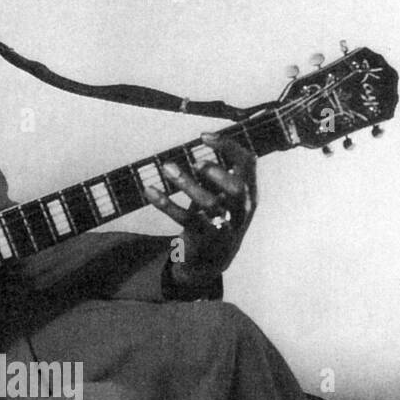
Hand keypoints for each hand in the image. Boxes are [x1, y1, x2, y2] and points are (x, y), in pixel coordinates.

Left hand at [147, 134, 258, 285]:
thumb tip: (206, 141)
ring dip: (186, 184)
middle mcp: (242, 210)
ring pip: (210, 204)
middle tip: (195, 163)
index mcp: (250, 193)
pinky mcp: (203, 239)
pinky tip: (149, 190)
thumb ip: (217, 173)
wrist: (210, 262)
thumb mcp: (222, 195)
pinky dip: (165, 203)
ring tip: (167, 168)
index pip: (248, 163)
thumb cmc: (216, 219)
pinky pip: (184, 219)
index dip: (227, 145)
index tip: (203, 136)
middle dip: (217, 172)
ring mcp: (224, 227)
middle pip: (238, 188)